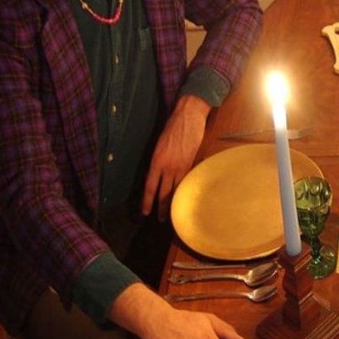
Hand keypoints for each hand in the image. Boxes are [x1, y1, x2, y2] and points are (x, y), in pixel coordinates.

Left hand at [142, 95, 210, 218]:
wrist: (188, 117)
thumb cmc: (172, 128)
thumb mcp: (159, 146)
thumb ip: (157, 162)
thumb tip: (156, 176)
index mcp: (156, 161)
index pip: (150, 187)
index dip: (147, 201)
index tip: (145, 212)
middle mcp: (168, 167)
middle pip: (164, 193)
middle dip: (162, 208)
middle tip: (161, 220)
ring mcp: (182, 167)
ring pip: (177, 191)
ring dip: (174, 204)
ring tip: (173, 215)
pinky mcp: (193, 164)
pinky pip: (188, 183)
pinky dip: (186, 192)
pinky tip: (186, 199)